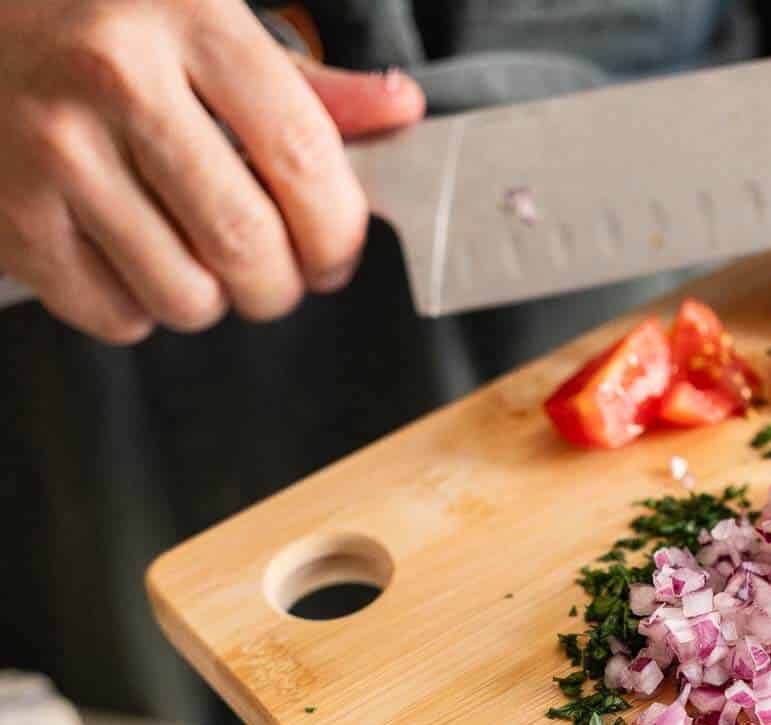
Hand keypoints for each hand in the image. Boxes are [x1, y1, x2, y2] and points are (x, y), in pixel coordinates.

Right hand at [0, 0, 424, 342]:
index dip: (338, 234)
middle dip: (280, 286)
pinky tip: (127, 254)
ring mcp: (53, 149)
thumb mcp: (198, 16)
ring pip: (186, 296)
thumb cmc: (89, 17)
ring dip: (209, 300)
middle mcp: (115, 76)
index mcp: (184, 13)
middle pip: (248, 245)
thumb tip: (399, 111)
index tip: (335, 253)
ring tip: (191, 254)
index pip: (302, 159)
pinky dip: (138, 309)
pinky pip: (116, 316)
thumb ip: (304, 82)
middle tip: (273, 274)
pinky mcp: (13, 217)